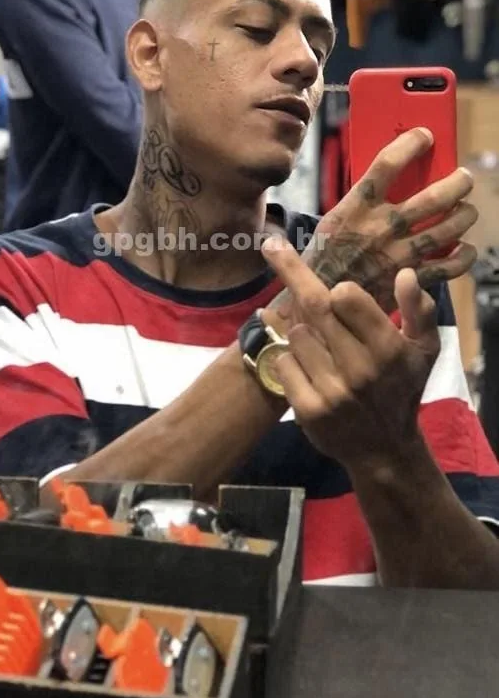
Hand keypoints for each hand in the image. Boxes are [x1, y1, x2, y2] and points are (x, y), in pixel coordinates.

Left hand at [262, 237, 439, 471]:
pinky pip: (283, 363)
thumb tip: (405, 273)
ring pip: (296, 334)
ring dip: (302, 333)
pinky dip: (289, 359)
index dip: (339, 290)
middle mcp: (360, 369)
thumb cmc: (402, 389)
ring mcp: (332, 390)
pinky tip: (306, 369)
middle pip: (314, 306)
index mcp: (388, 349)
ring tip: (321, 347)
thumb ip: (419, 310)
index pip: (346, 297)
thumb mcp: (424, 350)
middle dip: (291, 272)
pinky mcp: (308, 408)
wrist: (383, 450)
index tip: (337, 289)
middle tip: (272, 247)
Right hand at [294, 128, 475, 312]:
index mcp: (356, 208)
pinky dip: (462, 257)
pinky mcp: (408, 281)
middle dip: (456, 184)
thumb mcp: (331, 222)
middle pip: (432, 198)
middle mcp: (381, 228)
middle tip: (463, 178)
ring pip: (447, 229)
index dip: (410, 144)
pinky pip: (447, 268)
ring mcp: (398, 255)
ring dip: (464, 216)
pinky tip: (466, 249)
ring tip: (467, 210)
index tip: (425, 136)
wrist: (317, 304)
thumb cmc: (322, 260)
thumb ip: (359, 203)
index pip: (387, 164)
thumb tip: (384, 179)